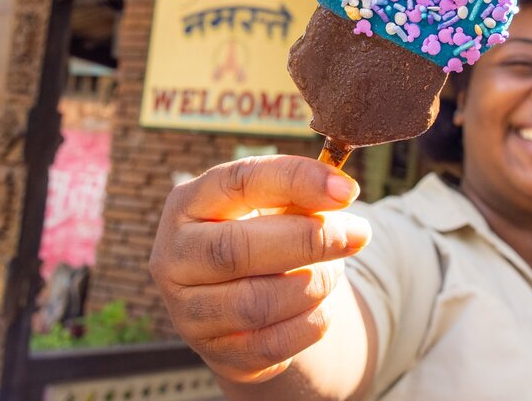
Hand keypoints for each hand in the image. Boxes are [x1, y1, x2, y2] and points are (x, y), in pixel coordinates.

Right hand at [149, 155, 370, 383]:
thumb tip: (342, 194)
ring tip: (334, 271)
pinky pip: (273, 344)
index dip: (295, 181)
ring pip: (256, 302)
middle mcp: (174, 256)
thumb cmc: (258, 234)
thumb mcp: (270, 206)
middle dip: (309, 240)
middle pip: (236, 249)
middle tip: (356, 233)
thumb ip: (299, 196)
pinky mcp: (216, 351)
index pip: (238, 182)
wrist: (238, 298)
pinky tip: (321, 305)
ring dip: (313, 283)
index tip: (346, 190)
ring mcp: (188, 310)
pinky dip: (311, 322)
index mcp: (187, 203)